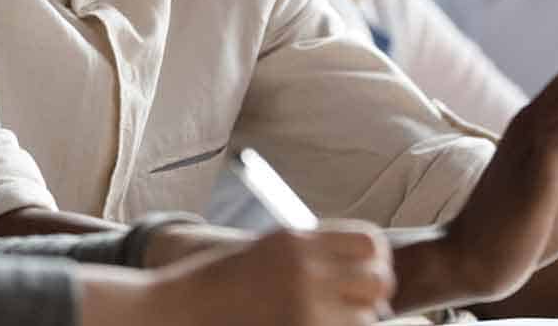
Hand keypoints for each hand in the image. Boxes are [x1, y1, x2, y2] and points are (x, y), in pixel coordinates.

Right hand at [155, 221, 393, 325]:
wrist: (178, 310)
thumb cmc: (219, 286)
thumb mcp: (265, 254)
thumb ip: (310, 256)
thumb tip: (363, 273)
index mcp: (298, 241)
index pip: (369, 242)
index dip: (374, 261)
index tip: (361, 277)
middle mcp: (306, 268)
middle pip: (378, 280)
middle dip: (372, 296)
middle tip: (354, 307)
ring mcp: (303, 304)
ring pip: (366, 318)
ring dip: (353, 323)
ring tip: (324, 321)